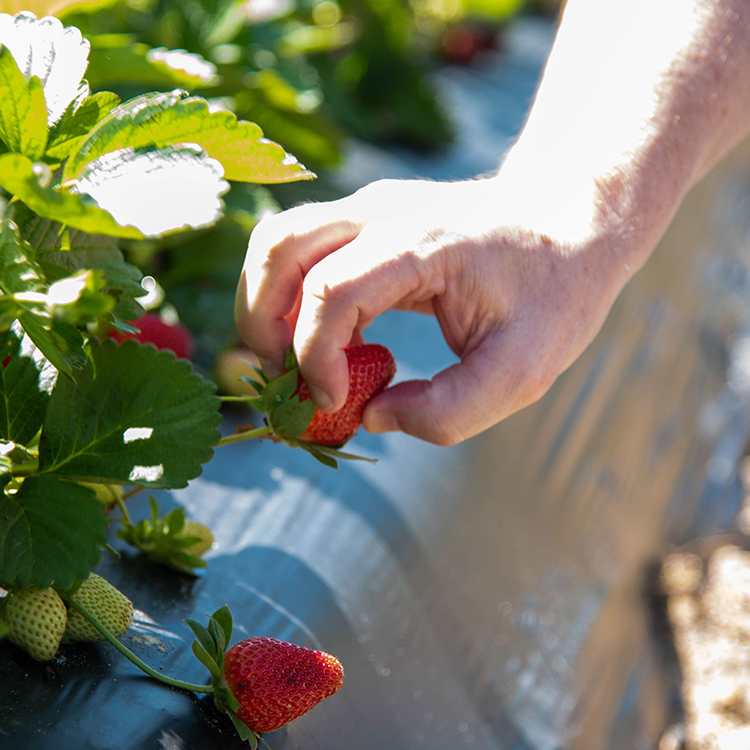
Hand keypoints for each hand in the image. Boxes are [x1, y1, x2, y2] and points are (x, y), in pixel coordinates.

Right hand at [235, 174, 634, 444]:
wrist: (572, 219)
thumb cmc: (555, 290)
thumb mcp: (523, 370)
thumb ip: (450, 412)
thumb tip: (373, 415)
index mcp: (423, 243)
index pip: (331, 290)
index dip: (317, 358)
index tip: (337, 404)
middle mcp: (383, 211)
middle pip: (278, 250)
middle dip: (261, 326)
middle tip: (283, 382)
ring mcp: (371, 206)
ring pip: (277, 242)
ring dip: (266, 307)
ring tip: (292, 363)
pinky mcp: (369, 218)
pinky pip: (304, 251)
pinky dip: (292, 300)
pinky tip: (331, 344)